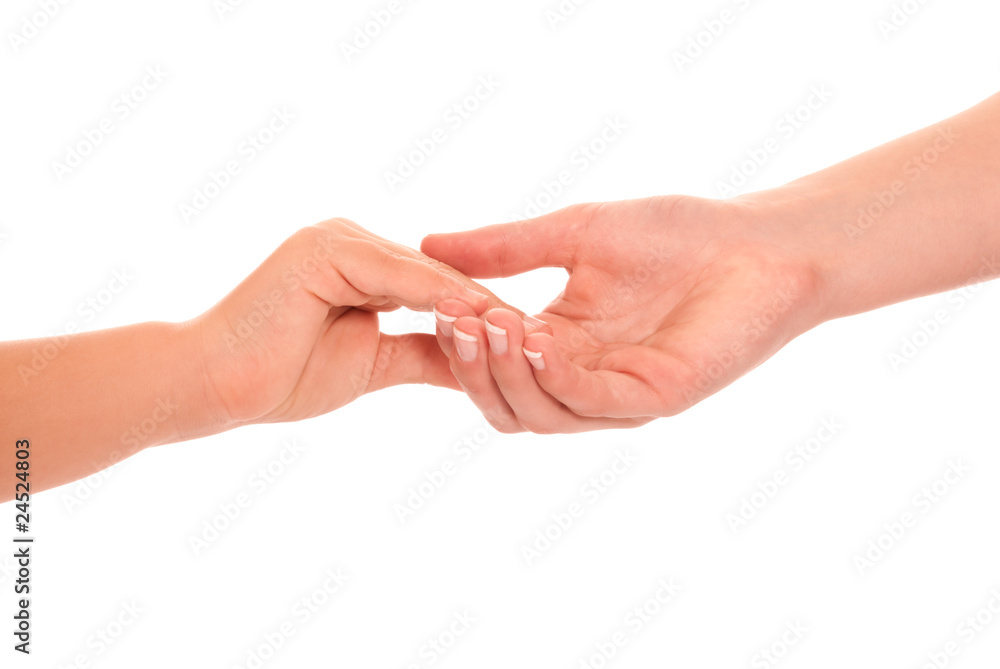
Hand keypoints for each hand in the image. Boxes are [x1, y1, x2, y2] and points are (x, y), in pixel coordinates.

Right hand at [194, 218, 512, 427]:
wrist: (212, 384)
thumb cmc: (280, 376)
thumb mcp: (371, 364)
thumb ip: (421, 354)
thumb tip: (473, 366)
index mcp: (361, 265)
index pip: (437, 290)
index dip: (481, 318)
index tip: (529, 346)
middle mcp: (352, 241)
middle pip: (438, 277)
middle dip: (487, 310)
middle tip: (544, 338)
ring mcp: (337, 239)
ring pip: (424, 274)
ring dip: (472, 304)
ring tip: (525, 332)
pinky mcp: (324, 249)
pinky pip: (395, 276)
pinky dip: (436, 298)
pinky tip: (477, 317)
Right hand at [421, 196, 823, 432]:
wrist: (756, 241)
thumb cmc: (674, 234)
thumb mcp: (574, 234)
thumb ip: (506, 248)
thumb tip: (429, 245)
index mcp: (559, 344)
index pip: (489, 362)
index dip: (455, 341)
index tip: (432, 300)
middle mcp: (582, 379)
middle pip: (505, 404)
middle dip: (470, 366)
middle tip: (453, 318)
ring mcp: (617, 396)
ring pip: (538, 414)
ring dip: (504, 374)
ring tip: (488, 323)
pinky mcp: (655, 398)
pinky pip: (590, 402)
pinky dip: (555, 378)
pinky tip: (536, 340)